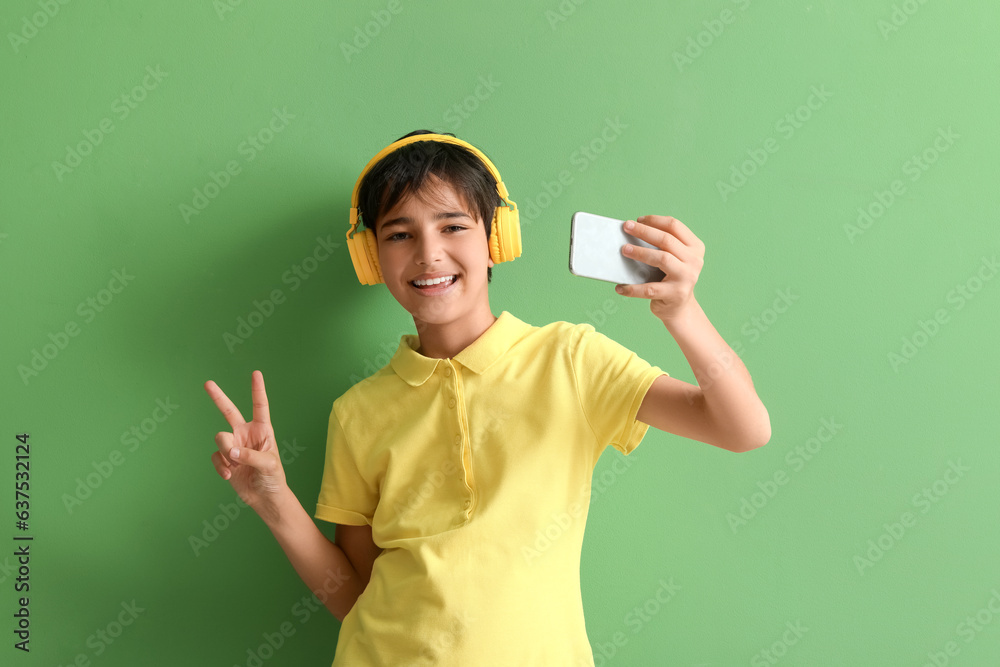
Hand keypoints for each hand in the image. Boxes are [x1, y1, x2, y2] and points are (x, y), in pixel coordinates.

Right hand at [204, 370, 287, 522]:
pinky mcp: (224, 459)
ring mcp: (234, 446)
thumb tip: (230, 450)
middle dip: (218, 397)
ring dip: (226, 452)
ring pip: (220, 439)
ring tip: (236, 464)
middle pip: (229, 411)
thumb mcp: (269, 464)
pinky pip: (215, 457)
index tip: (256, 373)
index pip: (260, 406)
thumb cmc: (273, 478)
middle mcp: (246, 434)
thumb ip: (249, 455)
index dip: (258, 390)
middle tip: (207, 383)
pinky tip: (229, 475)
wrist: (265, 498)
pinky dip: (220, 466)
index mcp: (262, 430)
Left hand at [615, 215, 704, 322]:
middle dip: (644, 231)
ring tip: (624, 250)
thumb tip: (632, 231)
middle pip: (666, 240)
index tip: (638, 220)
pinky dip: (632, 288)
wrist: (680, 308)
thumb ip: (661, 245)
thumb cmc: (670, 278)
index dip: (655, 221)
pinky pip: (650, 288)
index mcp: (695, 247)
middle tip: (626, 227)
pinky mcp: (676, 294)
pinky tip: (620, 287)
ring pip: (662, 259)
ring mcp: (686, 277)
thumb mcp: (673, 258)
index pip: (674, 226)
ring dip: (640, 252)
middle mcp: (694, 261)